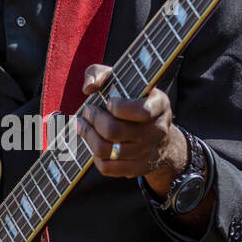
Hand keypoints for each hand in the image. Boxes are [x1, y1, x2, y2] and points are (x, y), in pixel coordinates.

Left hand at [75, 63, 185, 191]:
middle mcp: (156, 130)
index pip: (141, 111)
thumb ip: (101, 72)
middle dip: (93, 119)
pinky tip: (94, 144)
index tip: (109, 102)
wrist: (159, 137)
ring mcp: (146, 152)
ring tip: (82, 125)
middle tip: (87, 112)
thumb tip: (89, 87)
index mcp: (159, 105)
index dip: (118, 107)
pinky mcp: (137, 168)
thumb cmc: (133, 100)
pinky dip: (95, 156)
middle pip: (113, 131)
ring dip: (88, 136)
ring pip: (106, 150)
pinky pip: (107, 168)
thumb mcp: (124, 79)